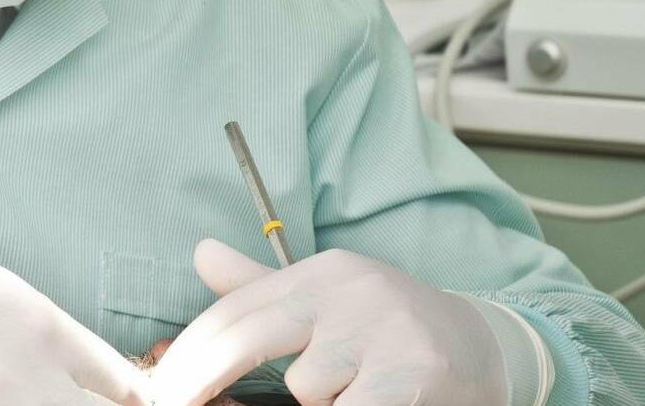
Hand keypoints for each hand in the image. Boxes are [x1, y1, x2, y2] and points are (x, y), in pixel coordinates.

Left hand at [148, 240, 507, 405]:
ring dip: (322, 403)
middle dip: (203, 380)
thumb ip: (261, 286)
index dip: (188, 354)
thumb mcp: (329, 300)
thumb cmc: (389, 332)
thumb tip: (201, 253)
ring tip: (356, 391)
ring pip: (307, 389)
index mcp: (324, 272)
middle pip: (247, 341)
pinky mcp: (411, 374)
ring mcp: (383, 330)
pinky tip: (373, 399)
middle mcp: (352, 291)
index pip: (235, 310)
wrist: (485, 350)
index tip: (159, 388)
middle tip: (176, 404)